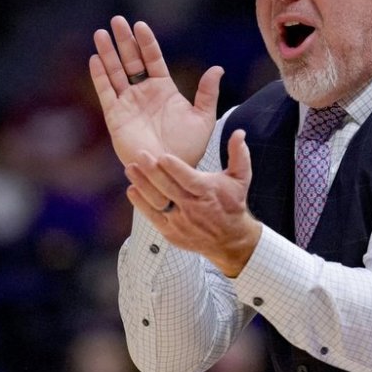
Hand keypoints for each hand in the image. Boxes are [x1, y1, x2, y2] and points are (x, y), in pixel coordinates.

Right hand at [90, 15, 222, 166]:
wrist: (171, 171)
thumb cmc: (189, 148)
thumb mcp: (203, 118)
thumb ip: (208, 93)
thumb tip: (217, 68)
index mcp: (164, 89)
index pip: (153, 59)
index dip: (146, 42)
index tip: (140, 25)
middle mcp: (144, 93)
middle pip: (131, 61)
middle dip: (124, 41)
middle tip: (117, 20)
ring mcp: (128, 104)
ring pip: (116, 73)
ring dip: (108, 53)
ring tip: (101, 33)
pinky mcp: (116, 117)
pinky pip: (106, 93)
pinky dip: (100, 77)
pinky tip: (95, 60)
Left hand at [124, 130, 261, 276]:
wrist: (229, 239)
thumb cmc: (233, 203)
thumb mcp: (240, 178)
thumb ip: (238, 154)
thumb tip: (239, 133)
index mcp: (208, 192)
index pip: (188, 179)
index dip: (175, 168)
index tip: (162, 156)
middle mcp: (193, 207)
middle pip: (168, 188)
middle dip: (152, 171)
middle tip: (140, 155)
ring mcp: (180, 221)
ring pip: (157, 201)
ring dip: (142, 184)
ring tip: (130, 168)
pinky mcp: (170, 232)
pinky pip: (152, 216)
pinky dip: (141, 204)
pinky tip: (133, 189)